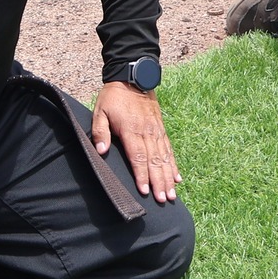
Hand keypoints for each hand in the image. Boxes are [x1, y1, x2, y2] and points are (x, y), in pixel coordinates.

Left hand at [93, 81, 182, 203]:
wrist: (133, 78)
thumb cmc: (113, 97)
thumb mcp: (100, 111)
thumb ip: (100, 132)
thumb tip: (101, 152)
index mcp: (132, 130)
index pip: (138, 157)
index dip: (142, 175)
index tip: (146, 191)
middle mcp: (147, 132)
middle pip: (155, 161)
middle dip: (159, 182)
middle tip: (164, 200)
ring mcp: (156, 131)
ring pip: (164, 158)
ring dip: (169, 177)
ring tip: (172, 194)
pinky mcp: (160, 129)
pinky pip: (168, 150)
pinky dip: (173, 164)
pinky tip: (177, 177)